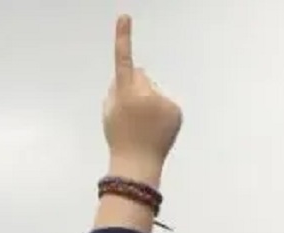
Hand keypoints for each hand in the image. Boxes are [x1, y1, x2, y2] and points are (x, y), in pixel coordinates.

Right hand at [102, 15, 182, 182]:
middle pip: (141, 76)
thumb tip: (130, 74)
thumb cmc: (119, 139)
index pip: (123, 60)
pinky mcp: (175, 110)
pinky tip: (156, 129)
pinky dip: (162, 113)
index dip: (123, 38)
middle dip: (136, 88)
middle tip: (132, 115)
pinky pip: (166, 103)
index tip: (124, 17)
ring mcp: (163, 102)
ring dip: (150, 102)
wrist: (137, 164)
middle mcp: (145, 94)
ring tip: (144, 126)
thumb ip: (115, 89)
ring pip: (154, 91)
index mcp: (124, 94)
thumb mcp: (108, 112)